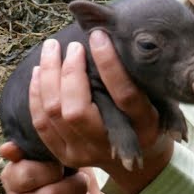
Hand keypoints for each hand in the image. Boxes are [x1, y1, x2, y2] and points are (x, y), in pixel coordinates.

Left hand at [29, 31, 171, 192]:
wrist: (140, 159)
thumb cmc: (148, 116)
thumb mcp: (158, 97)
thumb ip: (137, 73)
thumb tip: (107, 34)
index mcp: (143, 128)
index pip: (124, 95)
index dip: (108, 63)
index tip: (97, 35)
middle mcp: (111, 145)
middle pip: (76, 109)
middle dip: (68, 71)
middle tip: (70, 45)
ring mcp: (84, 153)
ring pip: (53, 114)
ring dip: (47, 77)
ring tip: (50, 50)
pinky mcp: (65, 156)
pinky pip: (41, 123)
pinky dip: (36, 94)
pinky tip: (37, 72)